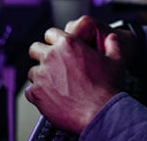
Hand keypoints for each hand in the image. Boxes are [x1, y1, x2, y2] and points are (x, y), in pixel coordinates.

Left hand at [25, 18, 133, 132]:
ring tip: (53, 83)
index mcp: (69, 44)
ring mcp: (43, 75)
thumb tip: (112, 38)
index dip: (54, 40)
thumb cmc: (107, 86)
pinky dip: (37, 93)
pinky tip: (49, 96)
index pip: (50, 33)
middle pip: (35, 48)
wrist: (99, 112)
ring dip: (41, 75)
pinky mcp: (37, 94)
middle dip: (41, 54)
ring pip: (32, 71)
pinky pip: (29, 90)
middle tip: (50, 63)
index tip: (56, 47)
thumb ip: (112, 44)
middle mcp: (52, 56)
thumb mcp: (116, 59)